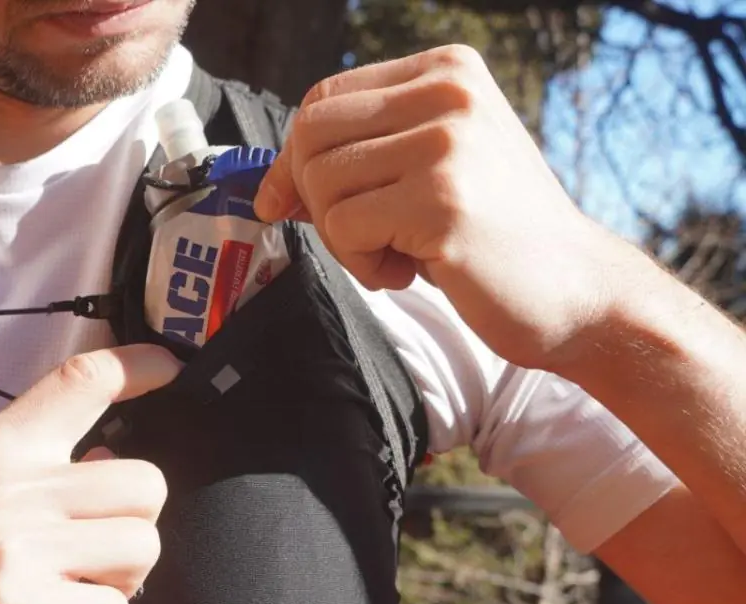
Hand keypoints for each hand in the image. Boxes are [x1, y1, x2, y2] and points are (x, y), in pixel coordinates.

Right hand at [0, 345, 179, 603]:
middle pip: (146, 482)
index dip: (138, 364)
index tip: (171, 366)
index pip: (79, 381)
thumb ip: (41, 479)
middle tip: (82, 564)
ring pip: (142, 546)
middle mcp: (5, 486)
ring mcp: (13, 547)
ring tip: (60, 599)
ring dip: (116, 586)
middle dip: (132, 532)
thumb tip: (111, 457)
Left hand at [256, 44, 631, 371]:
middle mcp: (449, 93)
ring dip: (341, 238)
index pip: (324, 98)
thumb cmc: (491, 235)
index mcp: (447, 70)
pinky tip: (411, 272)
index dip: (294, 158)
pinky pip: (345, 228)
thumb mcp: (430, 169)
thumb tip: (272, 183)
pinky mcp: (442, 201)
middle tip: (359, 237)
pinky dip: (362, 265)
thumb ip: (363, 155)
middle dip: (314, 198)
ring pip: (321, 183)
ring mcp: (448, 144)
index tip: (291, 203)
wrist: (575, 290)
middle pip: (312, 135)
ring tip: (395, 255)